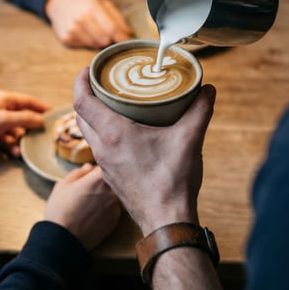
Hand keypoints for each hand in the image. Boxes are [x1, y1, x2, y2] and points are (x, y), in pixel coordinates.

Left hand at [0, 89, 49, 158]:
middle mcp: (2, 110)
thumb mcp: (4, 119)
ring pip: (17, 131)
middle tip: (43, 136)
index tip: (55, 114)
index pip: (29, 101)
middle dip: (31, 127)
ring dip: (20, 139)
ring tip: (22, 146)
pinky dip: (12, 146)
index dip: (42, 107)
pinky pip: (8, 140)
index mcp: (4, 99)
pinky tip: (14, 152)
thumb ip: (25, 119)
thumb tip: (42, 120)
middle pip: (24, 117)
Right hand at [45, 0, 132, 48]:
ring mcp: (72, 30)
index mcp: (92, 7)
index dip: (122, 37)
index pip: (112, 29)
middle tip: (110, 33)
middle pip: (105, 40)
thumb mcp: (102, 2)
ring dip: (99, 41)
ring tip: (95, 30)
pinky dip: (88, 42)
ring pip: (96, 45)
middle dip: (111, 39)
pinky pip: (85, 47)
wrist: (58, 0)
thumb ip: (117, 18)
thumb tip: (129, 33)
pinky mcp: (66, 39)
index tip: (128, 41)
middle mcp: (81, 19)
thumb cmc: (83, 0)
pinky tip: (85, 32)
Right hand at [45, 163, 121, 249]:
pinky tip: (92, 215)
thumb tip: (89, 167)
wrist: (62, 240)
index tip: (91, 172)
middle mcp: (113, 191)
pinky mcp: (115, 221)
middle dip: (102, 182)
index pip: (106, 165)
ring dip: (105, 196)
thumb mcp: (63, 185)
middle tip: (88, 189)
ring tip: (88, 204)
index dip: (98, 167)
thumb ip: (79, 173)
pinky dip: (105, 210)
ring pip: (113, 195)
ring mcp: (116, 207)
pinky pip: (112, 210)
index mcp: (100, 178)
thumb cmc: (59, 209)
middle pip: (111, 180)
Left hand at [73, 67, 215, 236]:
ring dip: (93, 115)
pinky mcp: (112, 175)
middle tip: (101, 81)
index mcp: (114, 134)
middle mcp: (103, 148)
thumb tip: (207, 89)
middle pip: (81, 115)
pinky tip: (123, 132)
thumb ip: (199, 110)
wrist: (166, 221)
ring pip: (88, 132)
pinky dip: (102, 133)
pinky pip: (98, 147)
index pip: (82, 101)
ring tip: (112, 103)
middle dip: (86, 94)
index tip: (88, 68)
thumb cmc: (172, 181)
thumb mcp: (189, 139)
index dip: (81, 81)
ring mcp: (105, 164)